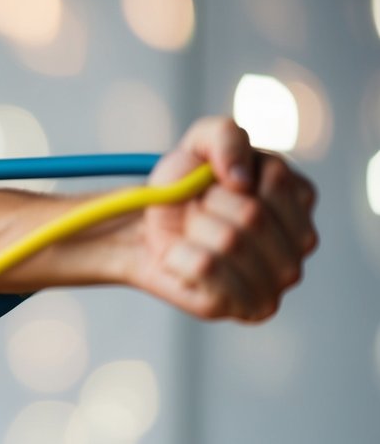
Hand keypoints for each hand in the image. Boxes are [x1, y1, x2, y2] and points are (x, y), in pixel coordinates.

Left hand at [132, 116, 317, 321]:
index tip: (211, 183)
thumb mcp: (199, 143)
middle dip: (206, 206)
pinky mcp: (247, 307)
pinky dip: (180, 257)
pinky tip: (181, 259)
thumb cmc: (183, 187)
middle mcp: (300, 243)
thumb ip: (225, 137)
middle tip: (193, 212)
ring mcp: (278, 280)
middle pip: (252, 216)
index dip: (228, 178)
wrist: (143, 230)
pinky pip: (207, 270)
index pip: (273, 180)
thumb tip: (241, 179)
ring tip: (188, 235)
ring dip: (191, 232)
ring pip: (228, 243)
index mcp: (300, 198)